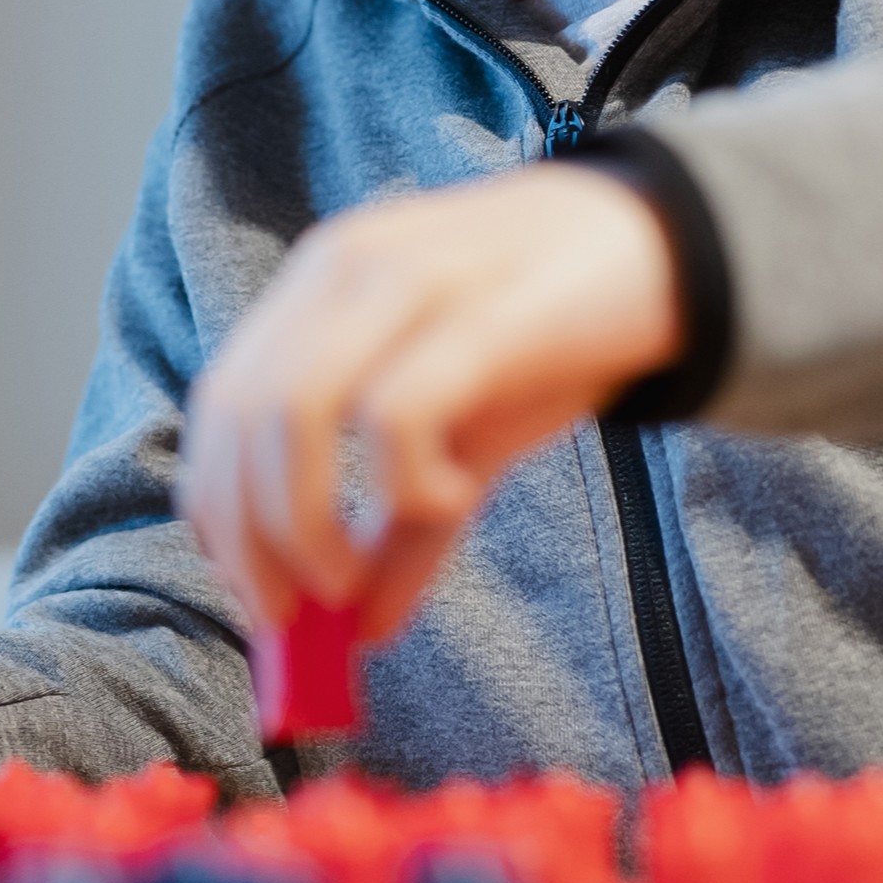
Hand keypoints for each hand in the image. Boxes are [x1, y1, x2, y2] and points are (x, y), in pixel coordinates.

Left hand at [179, 163, 682, 640]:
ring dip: (301, 522)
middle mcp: (342, 273)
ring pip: (292, 412)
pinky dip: (401, 485)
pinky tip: (449, 499)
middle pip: (240, 415)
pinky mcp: (478, 313)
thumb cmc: (553, 336)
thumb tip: (361, 633)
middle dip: (249, 537)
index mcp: (319, 289)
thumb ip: (407, 527)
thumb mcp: (465, 438)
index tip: (253, 592)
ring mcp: (405, 283)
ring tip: (348, 579)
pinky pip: (395, 413)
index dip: (216, 507)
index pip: (219, 402)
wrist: (666, 249)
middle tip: (292, 616)